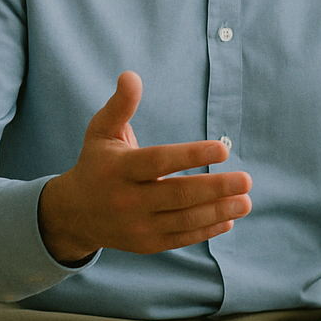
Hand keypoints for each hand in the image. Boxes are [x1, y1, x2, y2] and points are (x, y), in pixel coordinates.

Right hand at [37, 72, 251, 262]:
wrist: (74, 213)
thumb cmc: (96, 164)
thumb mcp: (101, 131)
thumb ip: (120, 105)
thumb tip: (131, 76)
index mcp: (119, 169)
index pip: (159, 161)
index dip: (191, 155)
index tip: (223, 148)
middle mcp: (128, 200)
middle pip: (177, 195)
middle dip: (215, 188)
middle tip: (246, 180)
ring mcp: (138, 225)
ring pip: (184, 220)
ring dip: (218, 211)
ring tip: (245, 202)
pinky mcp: (146, 244)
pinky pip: (181, 238)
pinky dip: (207, 230)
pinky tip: (229, 219)